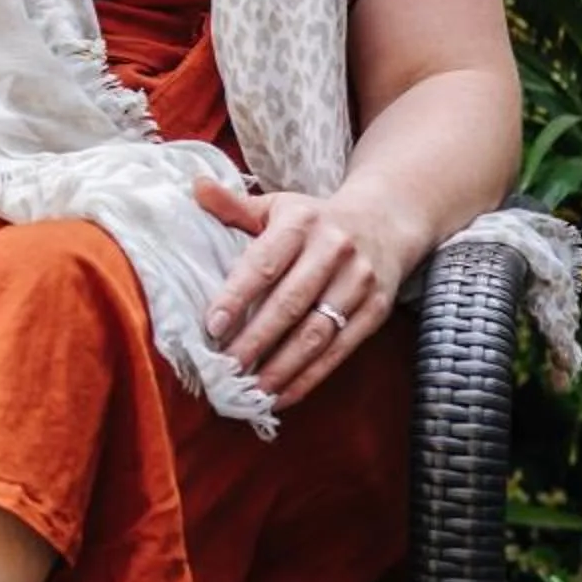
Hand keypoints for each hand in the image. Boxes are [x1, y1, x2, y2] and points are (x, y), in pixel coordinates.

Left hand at [193, 178, 412, 408]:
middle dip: (256, 340)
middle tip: (225, 368)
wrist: (387, 220)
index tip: (211, 326)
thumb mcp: (279, 205)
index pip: (265, 264)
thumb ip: (234, 205)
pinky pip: (340, 350)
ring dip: (282, 367)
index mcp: (302, 223)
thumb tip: (194, 186)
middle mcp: (333, 251)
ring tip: (251, 391)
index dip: (238, 296)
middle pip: (290, 304)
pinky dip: (310, 377)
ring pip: (317, 333)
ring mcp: (358, 283)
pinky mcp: (375, 310)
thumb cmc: (316, 218)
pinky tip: (283, 395)